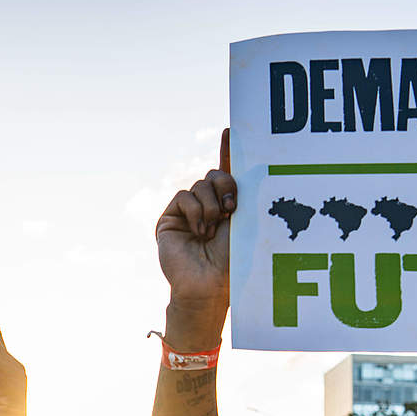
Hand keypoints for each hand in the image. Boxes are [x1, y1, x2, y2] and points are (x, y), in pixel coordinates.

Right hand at [154, 130, 235, 346]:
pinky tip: (199, 231)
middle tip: (233, 208)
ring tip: (212, 232)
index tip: (232, 130)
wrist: (209, 285)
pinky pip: (184, 196)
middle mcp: (208, 208)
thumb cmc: (234, 262)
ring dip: (211, 206)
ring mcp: (188, 213)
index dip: (229, 151)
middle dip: (227, 185)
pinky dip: (195, 211)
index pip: (228, 174)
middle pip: (215, 175)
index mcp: (229, 209)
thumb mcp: (246, 223)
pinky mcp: (171, 218)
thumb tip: (246, 167)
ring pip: (200, 184)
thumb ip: (244, 196)